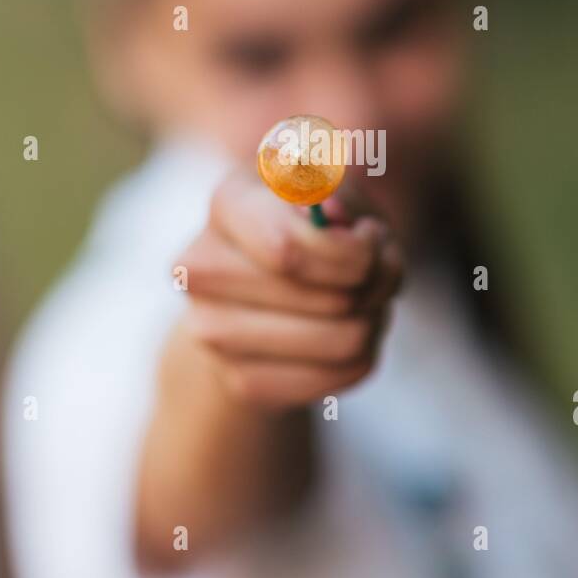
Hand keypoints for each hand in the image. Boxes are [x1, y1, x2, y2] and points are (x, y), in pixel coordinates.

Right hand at [172, 168, 404, 408]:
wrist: (268, 295)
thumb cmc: (316, 231)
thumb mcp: (341, 196)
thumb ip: (343, 197)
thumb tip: (330, 213)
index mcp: (229, 203)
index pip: (288, 247)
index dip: (351, 251)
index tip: (369, 235)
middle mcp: (202, 268)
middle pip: (328, 297)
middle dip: (373, 283)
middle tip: (375, 269)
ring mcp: (212, 330)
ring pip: (346, 339)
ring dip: (375, 318)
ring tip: (365, 300)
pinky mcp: (241, 380)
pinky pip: (343, 372)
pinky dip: (365, 353)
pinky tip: (345, 333)